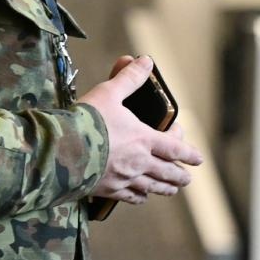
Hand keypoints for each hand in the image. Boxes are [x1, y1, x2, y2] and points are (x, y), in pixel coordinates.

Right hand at [80, 55, 203, 203]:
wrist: (61, 151)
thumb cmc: (86, 121)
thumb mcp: (109, 93)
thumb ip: (129, 78)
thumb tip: (145, 61)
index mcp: (143, 139)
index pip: (174, 148)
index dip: (188, 153)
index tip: (198, 159)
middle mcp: (138, 162)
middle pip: (166, 172)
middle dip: (179, 176)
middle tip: (187, 179)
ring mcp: (124, 178)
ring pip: (151, 187)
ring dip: (164, 189)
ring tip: (172, 190)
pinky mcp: (107, 189)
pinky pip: (129, 197)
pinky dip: (139, 197)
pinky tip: (141, 197)